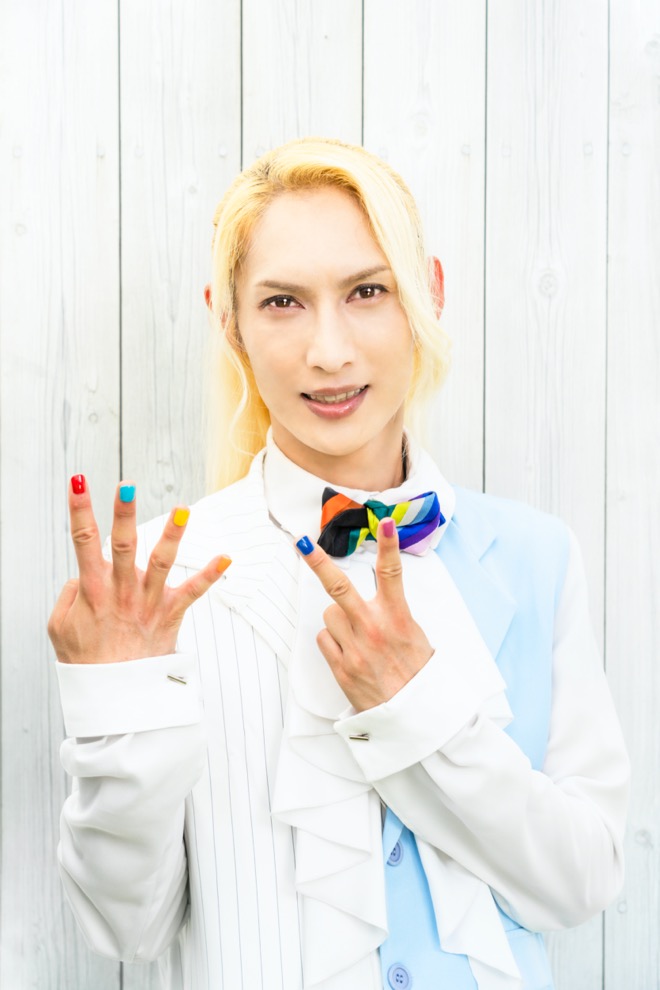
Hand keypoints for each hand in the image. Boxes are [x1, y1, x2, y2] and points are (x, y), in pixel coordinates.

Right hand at [48, 475, 230, 663]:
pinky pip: (193, 592)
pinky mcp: (169, 615)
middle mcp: (120, 592)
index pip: (82, 541)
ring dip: (172, 534)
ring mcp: (147, 603)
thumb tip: (82, 573)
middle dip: (123, 514)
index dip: (79, 509)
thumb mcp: (60, 627)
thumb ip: (70, 594)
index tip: (78, 481)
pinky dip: (211, 575)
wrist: (113, 696)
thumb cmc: (85, 660)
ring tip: (182, 509)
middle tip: (127, 486)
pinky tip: (227, 557)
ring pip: (160, 562)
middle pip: (122, 545)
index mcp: (92, 590)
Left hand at [296, 518, 432, 711]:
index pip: (391, 573)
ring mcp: (354, 648)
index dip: (388, 544)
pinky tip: (349, 653)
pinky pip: (324, 639)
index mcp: (397, 618)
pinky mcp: (341, 667)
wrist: (413, 717)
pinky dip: (333, 641)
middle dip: (318, 562)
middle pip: (339, 587)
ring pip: (329, 615)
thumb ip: (393, 613)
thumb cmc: (417, 674)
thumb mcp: (415, 636)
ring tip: (358, 637)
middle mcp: (373, 629)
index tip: (384, 521)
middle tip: (301, 542)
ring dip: (338, 620)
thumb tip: (377, 598)